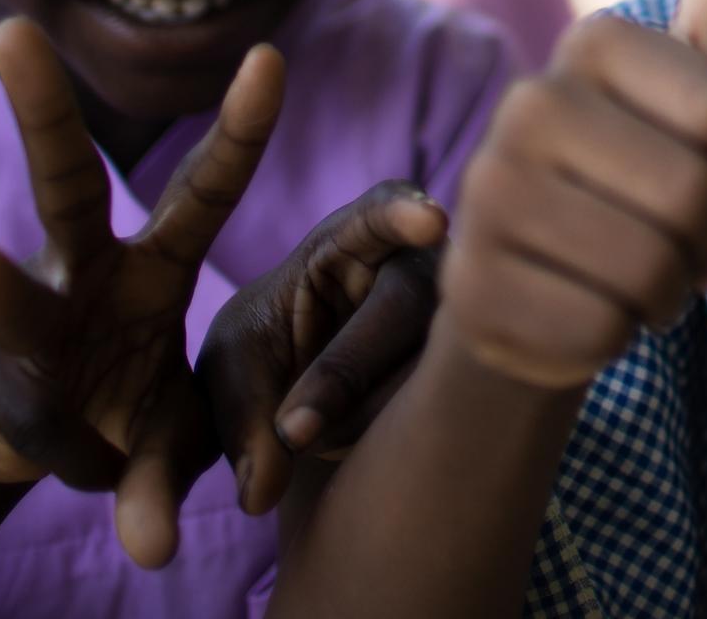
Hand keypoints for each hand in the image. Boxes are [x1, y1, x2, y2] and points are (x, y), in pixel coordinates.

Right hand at [0, 18, 284, 567]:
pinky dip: (77, 454)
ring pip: (11, 295)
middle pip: (62, 179)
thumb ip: (231, 420)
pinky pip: (38, 421)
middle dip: (38, 107)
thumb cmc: (125, 399)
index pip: (206, 185)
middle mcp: (88, 268)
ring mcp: (33, 318)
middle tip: (12, 28)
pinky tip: (100, 471)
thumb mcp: (187, 409)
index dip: (241, 128)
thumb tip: (224, 500)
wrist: (28, 447)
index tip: (272, 54)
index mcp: (158, 260)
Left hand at [200, 181, 448, 514]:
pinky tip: (356, 445)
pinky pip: (446, 406)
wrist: (303, 404)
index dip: (405, 214)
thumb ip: (240, 427)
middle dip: (345, 370)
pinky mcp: (472, 372)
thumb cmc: (267, 362)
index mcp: (351, 240)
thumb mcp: (233, 382)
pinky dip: (391, 436)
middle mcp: (420, 267)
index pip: (380, 213)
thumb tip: (260, 494)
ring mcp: (454, 321)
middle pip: (407, 303)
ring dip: (360, 417)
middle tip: (292, 433)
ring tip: (306, 440)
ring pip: (428, 366)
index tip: (430, 223)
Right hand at [442, 0, 706, 388]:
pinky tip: (592, 316)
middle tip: (692, 252)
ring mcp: (486, 197)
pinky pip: (600, 335)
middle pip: (692, 197)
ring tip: (647, 281)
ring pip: (650, 271)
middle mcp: (524, 106)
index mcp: (589, 43)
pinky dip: (620, 341)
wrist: (543, 281)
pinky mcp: (471, 290)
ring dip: (672, 296)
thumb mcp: (700, 71)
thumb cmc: (642, 169)